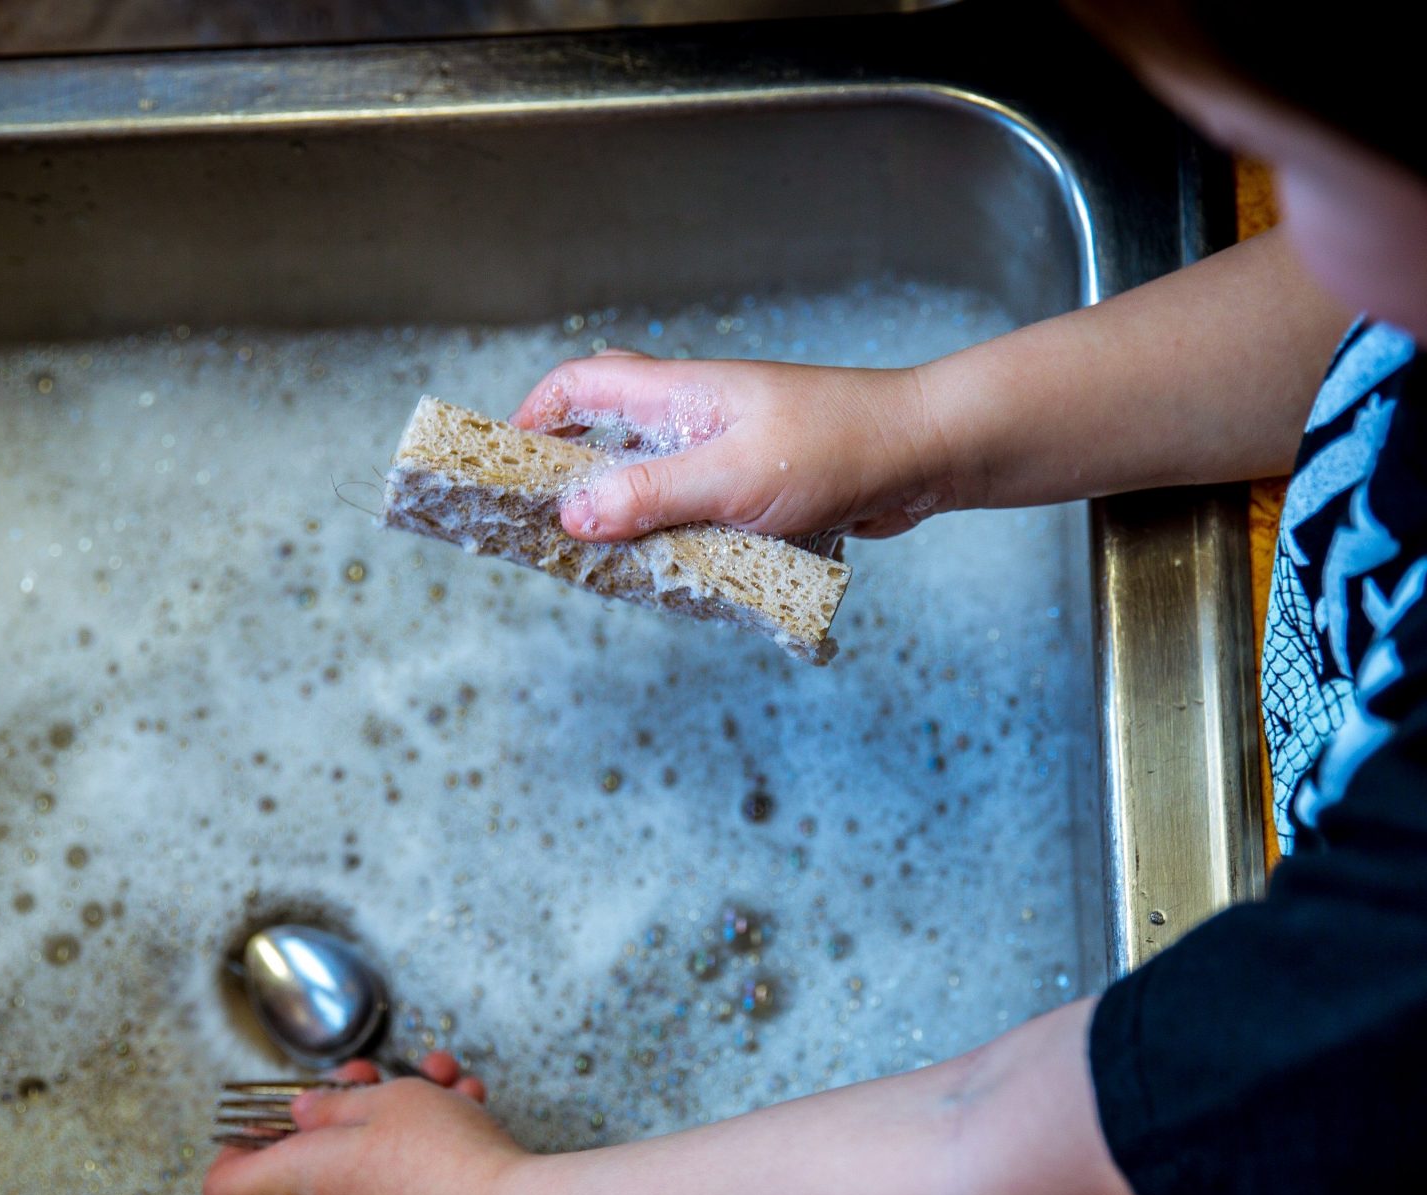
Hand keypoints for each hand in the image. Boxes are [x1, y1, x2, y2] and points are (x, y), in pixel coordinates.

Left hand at [200, 1052, 532, 1194]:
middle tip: (372, 1073)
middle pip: (311, 1157)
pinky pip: (412, 1180)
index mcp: (298, 1182)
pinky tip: (470, 1104)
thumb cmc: (438, 1161)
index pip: (224, 1191)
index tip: (262, 1115)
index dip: (232, 1151)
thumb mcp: (381, 1102)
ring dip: (405, 1109)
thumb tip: (303, 1117)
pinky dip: (436, 1140)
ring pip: (373, 1157)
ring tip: (443, 1078)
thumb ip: (333, 1105)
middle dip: (346, 1102)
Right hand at [512, 350, 960, 543]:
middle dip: (567, 478)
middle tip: (541, 530)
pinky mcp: (751, 490)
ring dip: (623, 521)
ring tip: (598, 566)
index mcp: (679, 395)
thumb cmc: (838, 448)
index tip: (501, 467)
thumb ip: (649, 496)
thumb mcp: (731, 478)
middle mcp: (694, 418)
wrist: (925, 456)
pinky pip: (691, 514)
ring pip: (648, 483)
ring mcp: (723, 453)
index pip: (581, 385)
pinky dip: (672, 541)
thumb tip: (571, 513)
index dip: (533, 418)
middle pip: (606, 436)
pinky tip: (668, 577)